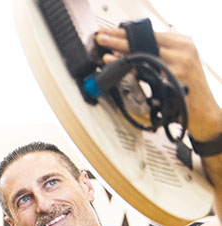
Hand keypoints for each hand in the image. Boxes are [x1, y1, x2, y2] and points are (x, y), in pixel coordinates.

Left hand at [96, 28, 221, 139]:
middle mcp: (182, 50)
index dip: (128, 34)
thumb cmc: (186, 90)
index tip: (111, 34)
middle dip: (120, 39)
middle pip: (146, 41)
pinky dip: (130, 68)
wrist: (202, 112)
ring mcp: (179, 63)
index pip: (150, 34)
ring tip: (105, 52)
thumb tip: (126, 52)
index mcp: (182, 44)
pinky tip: (118, 65)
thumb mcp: (175, 66)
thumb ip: (157, 57)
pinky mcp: (174, 78)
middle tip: (102, 38)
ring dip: (122, 52)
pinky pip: (147, 71)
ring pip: (145, 53)